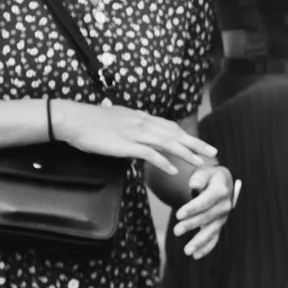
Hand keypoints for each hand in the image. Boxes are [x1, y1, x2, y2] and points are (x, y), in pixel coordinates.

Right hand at [52, 99, 217, 186]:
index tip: (200, 142)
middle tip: (213, 151)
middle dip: (196, 143)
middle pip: (175, 134)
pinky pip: (150, 154)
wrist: (73, 119)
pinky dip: (164, 162)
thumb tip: (136, 125)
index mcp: (141, 117)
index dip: (187, 135)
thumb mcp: (116, 118)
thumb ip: (129, 122)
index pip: (170, 126)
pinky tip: (174, 170)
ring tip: (201, 162)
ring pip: (168, 143)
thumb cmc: (91, 121)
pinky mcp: (125, 145)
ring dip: (187, 153)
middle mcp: (142, 123)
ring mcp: (135, 133)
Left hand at [169, 164, 240, 259]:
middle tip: (176, 231)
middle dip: (191, 224)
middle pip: (208, 217)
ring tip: (187, 251)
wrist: (223, 183)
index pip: (206, 200)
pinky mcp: (219, 225)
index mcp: (221, 190)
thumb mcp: (205, 171)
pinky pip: (215, 238)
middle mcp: (225, 205)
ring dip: (199, 241)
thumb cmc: (210, 177)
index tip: (178, 214)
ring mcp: (223, 217)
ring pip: (212, 231)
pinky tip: (196, 255)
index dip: (193, 208)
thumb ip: (199, 177)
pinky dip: (206, 248)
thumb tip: (194, 184)